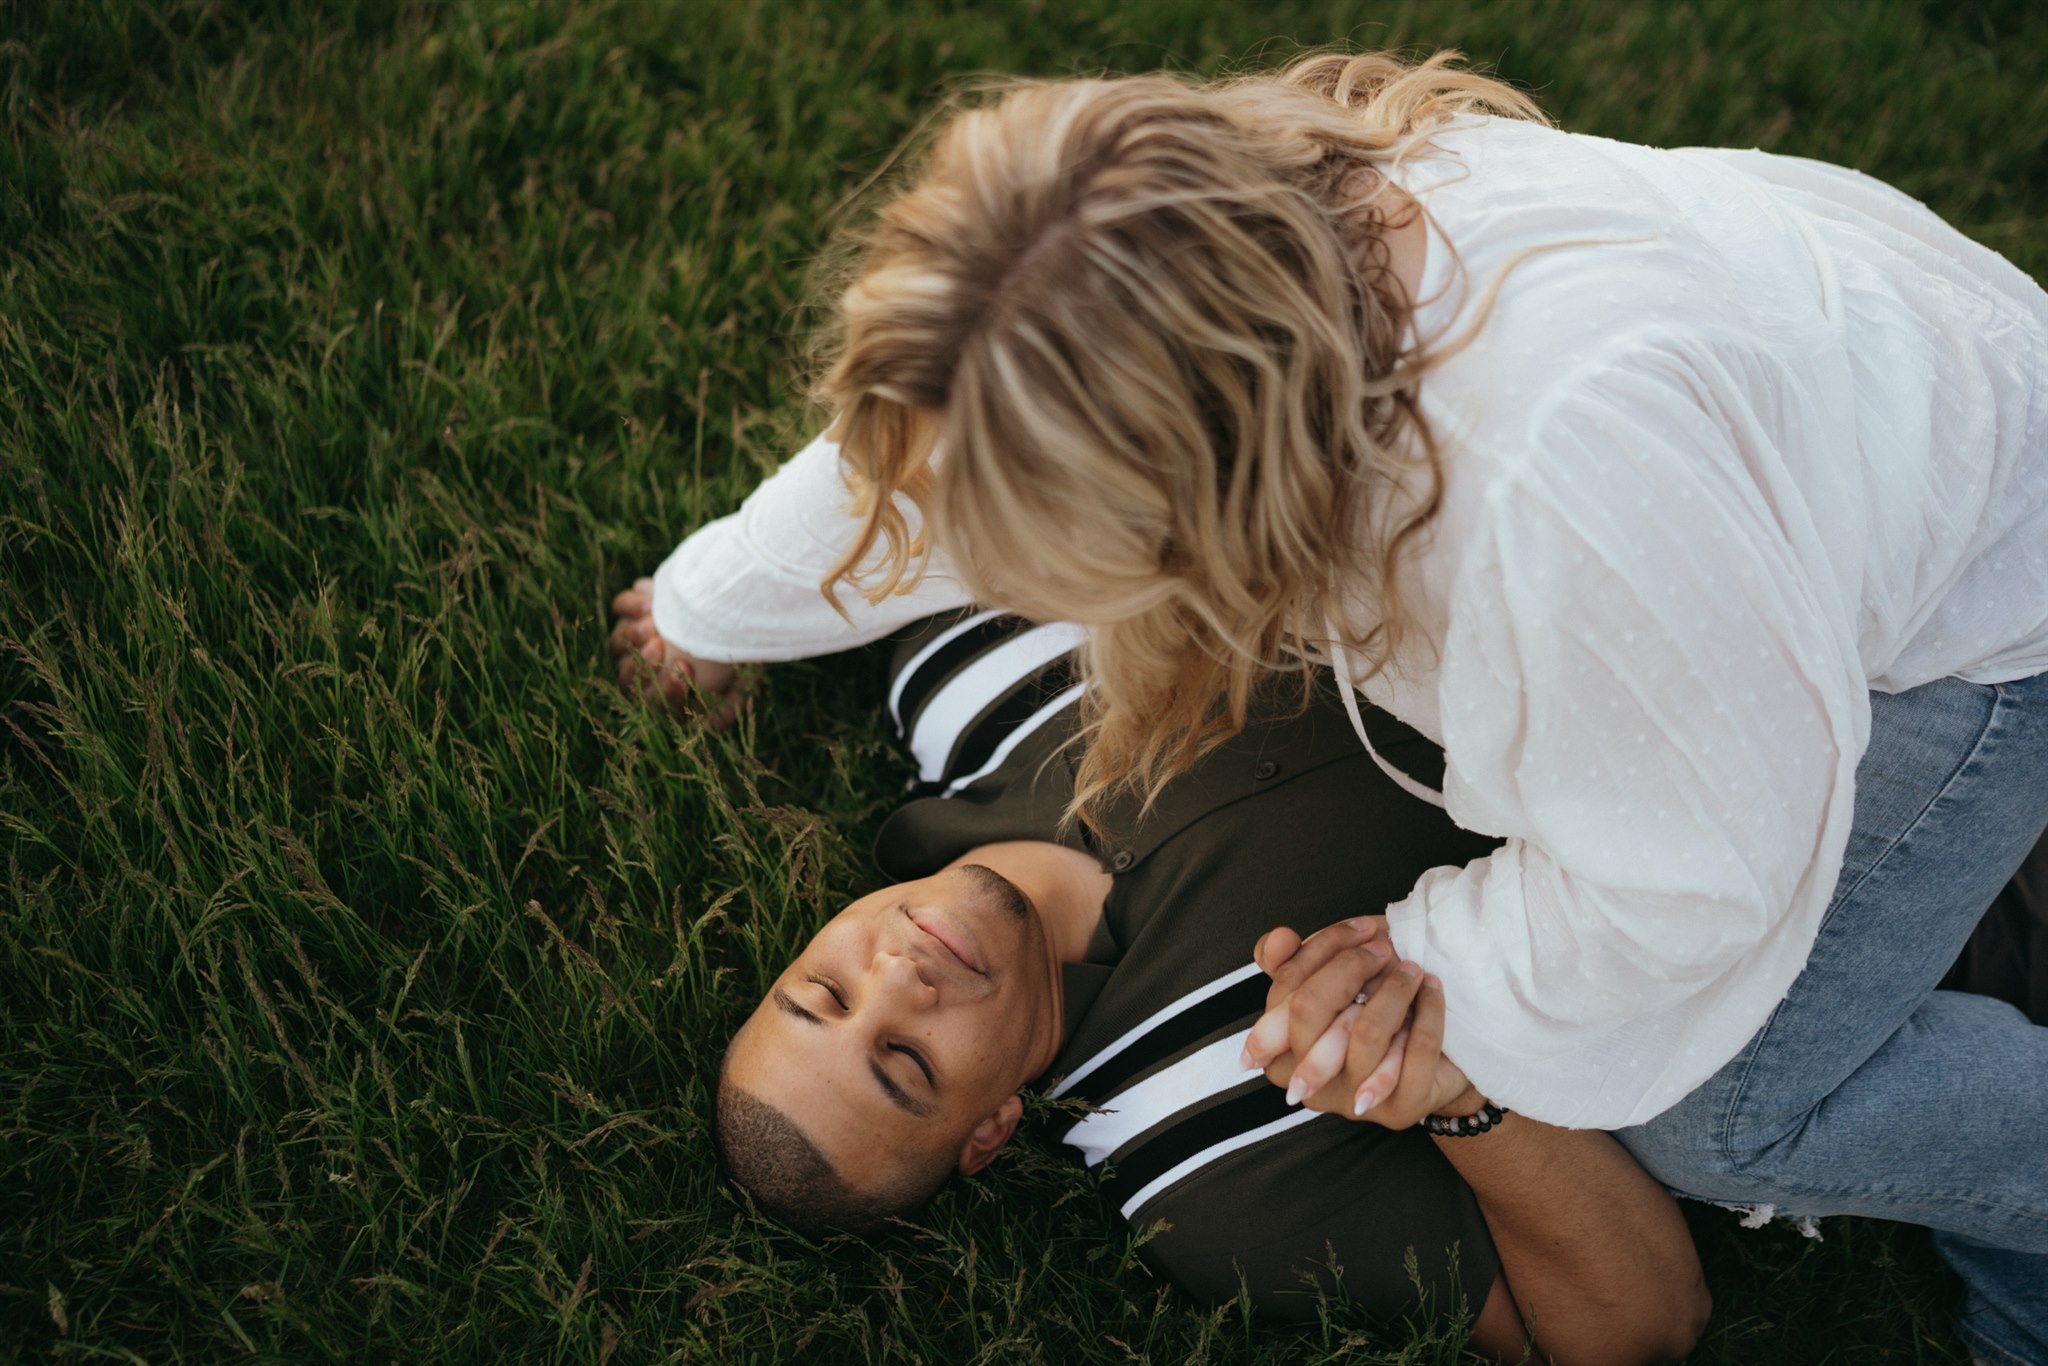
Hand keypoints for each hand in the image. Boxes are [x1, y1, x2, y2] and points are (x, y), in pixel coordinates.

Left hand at [609, 578, 744, 723]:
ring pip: (619, 642)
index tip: (686, 669)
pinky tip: (651, 604)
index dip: (667, 690)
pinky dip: (631, 606)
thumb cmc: (741, 647)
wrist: (739, 600)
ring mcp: (637, 636)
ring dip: (633, 636)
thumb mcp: (742, 679)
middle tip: (660, 646)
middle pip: (627, 676)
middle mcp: (647, 666)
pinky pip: (621, 607)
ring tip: (651, 625)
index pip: (655, 702)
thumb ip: (725, 706)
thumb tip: (708, 727)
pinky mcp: (636, 606)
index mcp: (667, 690)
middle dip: (643, 664)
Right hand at [1242, 920, 1476, 1125]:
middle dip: (1352, 967)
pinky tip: (1432, 989)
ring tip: (1413, 969)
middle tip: (1385, 949)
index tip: (1361, 929)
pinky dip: (1430, 1010)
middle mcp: (1307, 1083)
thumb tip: (1278, 939)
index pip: (1287, 988)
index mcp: (1279, 1051)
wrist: (1435, 1061)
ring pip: (1366, 1033)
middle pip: (1310, 1010)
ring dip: (1395, 988)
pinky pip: (1416, 1051)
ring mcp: (1353, 1101)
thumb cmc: (1373, 1014)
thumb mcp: (1331, 981)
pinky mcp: (1401, 1109)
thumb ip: (1295, 961)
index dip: (1324, 948)